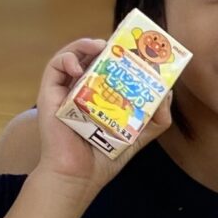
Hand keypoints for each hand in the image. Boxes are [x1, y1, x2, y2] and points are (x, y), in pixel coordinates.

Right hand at [30, 36, 174, 197]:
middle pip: (94, 56)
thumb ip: (157, 117)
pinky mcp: (50, 93)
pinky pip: (55, 66)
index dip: (122, 53)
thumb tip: (167, 92)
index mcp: (102, 95)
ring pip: (74, 55)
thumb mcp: (139, 135)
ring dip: (86, 44)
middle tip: (123, 43)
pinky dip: (67, 58)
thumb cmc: (105, 156)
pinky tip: (80, 67)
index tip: (137, 48)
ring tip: (101, 46)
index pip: (111, 66)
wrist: (80, 174)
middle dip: (108, 45)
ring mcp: (66, 90)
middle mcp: (84, 89)